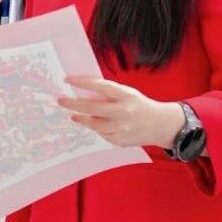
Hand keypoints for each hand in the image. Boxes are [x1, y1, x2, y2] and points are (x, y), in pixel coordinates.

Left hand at [58, 76, 185, 148]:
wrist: (160, 125)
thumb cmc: (139, 105)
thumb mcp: (128, 94)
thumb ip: (109, 94)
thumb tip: (83, 92)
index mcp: (126, 96)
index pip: (100, 86)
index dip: (83, 83)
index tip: (68, 80)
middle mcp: (124, 112)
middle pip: (92, 108)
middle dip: (73, 104)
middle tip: (61, 101)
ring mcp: (122, 128)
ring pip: (94, 124)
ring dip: (81, 118)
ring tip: (74, 115)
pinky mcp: (120, 141)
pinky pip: (102, 134)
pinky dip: (97, 129)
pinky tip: (95, 124)